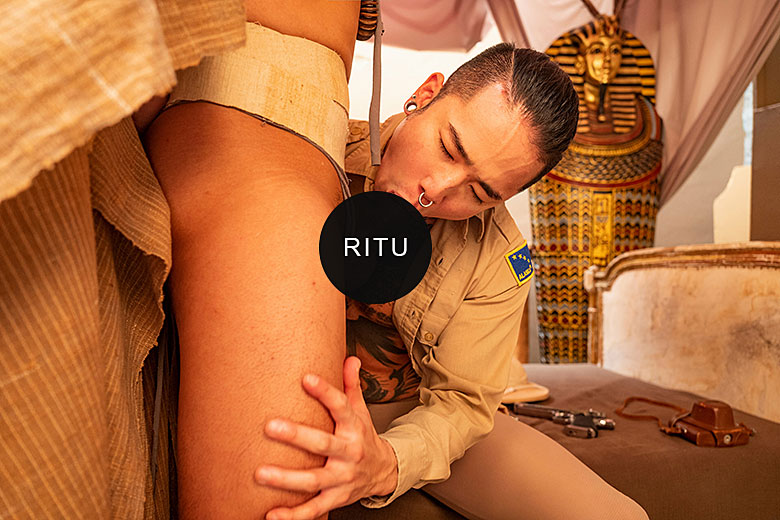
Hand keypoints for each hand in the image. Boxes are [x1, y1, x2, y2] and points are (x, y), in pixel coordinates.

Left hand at [255, 356, 397, 519]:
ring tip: (261, 473)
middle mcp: (349, 453)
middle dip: (297, 436)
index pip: (341, 406)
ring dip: (287, 479)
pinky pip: (314, 509)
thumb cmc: (363, 437)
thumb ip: (351, 386)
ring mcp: (342, 478)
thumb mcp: (360, 411)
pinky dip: (294, 515)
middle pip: (323, 443)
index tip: (306, 378)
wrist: (384, 472)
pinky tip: (272, 515)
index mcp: (354, 427)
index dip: (325, 392)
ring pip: (314, 479)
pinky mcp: (336, 499)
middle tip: (270, 427)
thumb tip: (349, 358)